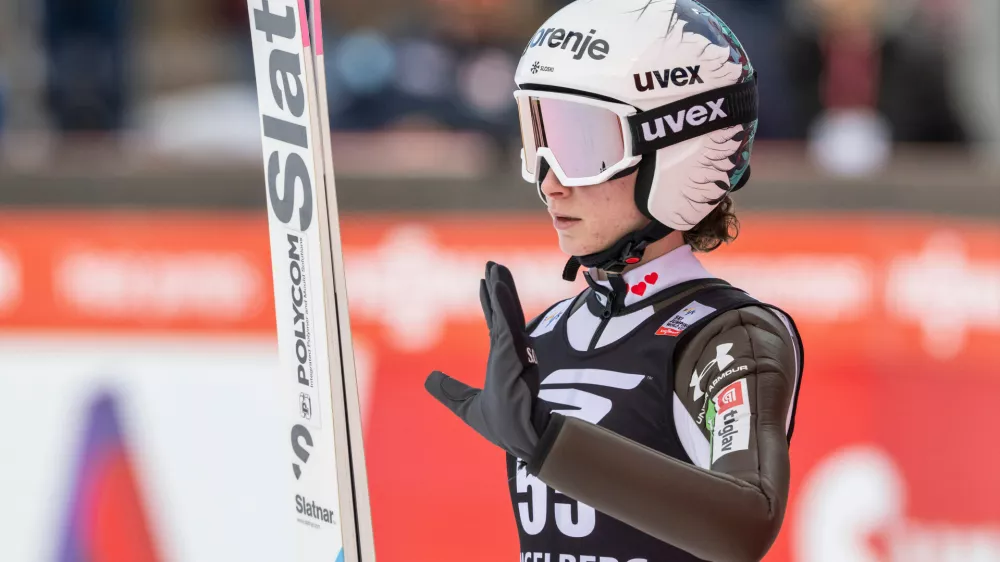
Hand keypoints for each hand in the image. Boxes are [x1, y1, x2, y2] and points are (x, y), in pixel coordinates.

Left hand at [424, 262, 549, 462]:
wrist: (519, 438)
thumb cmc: (503, 424)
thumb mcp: (466, 404)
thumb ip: (449, 390)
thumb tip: (429, 379)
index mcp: (502, 359)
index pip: (496, 323)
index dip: (490, 301)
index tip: (486, 281)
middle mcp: (511, 351)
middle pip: (503, 310)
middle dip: (499, 286)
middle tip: (493, 263)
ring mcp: (514, 351)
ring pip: (507, 311)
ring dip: (502, 287)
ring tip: (496, 266)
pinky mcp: (514, 354)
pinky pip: (507, 322)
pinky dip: (503, 302)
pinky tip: (497, 285)